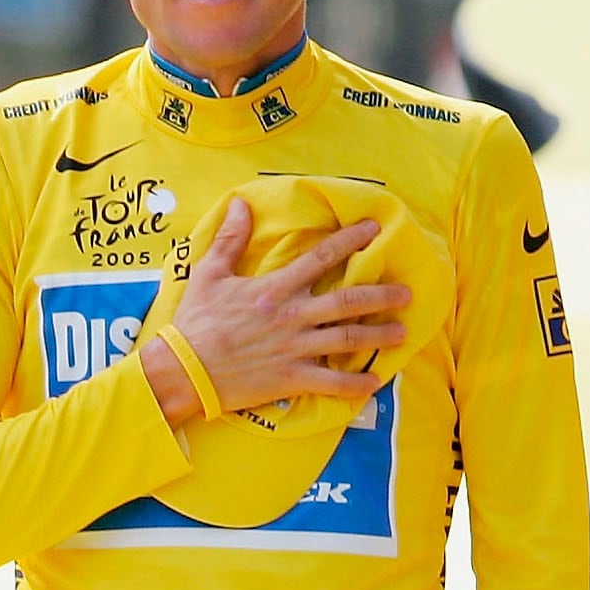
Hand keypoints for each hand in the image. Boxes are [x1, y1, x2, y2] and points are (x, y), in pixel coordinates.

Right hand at [140, 196, 408, 426]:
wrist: (183, 369)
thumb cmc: (196, 321)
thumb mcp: (208, 273)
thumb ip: (230, 239)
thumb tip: (242, 204)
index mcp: (274, 289)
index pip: (321, 258)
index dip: (350, 241)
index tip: (373, 230)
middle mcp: (291, 317)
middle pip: (346, 302)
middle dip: (380, 295)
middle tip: (406, 293)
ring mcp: (293, 349)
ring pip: (346, 340)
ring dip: (377, 336)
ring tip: (402, 332)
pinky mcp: (290, 378)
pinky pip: (329, 382)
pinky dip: (353, 385)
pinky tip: (374, 382)